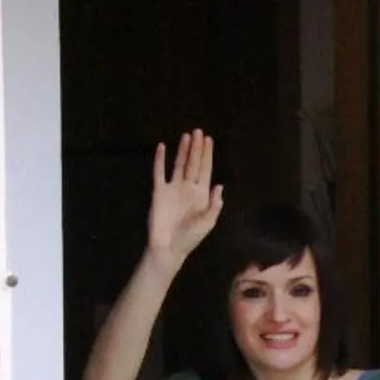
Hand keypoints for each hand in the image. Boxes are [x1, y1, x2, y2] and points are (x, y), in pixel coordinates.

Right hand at [148, 130, 223, 264]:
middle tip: (198, 131)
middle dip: (196, 148)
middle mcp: (188, 188)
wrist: (168, 247)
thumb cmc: (190, 238)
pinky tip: (162, 147)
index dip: (207, 155)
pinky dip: (160, 160)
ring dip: (183, 151)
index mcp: (201, 194)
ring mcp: (173, 188)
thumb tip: (220, 186)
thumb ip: (214, 205)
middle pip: (193, 163)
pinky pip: (159, 172)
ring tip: (186, 136)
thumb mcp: (207, 223)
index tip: (209, 140)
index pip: (206, 170)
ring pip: (179, 164)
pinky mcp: (159, 191)